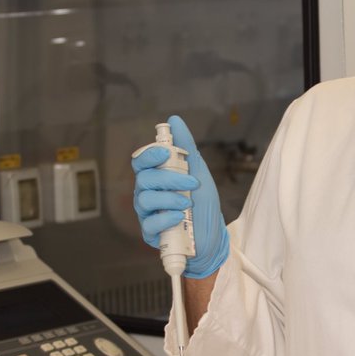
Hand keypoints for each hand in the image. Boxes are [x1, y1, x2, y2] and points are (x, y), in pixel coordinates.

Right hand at [131, 114, 229, 278]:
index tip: (165, 152)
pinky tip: (179, 218)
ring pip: (144, 199)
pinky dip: (166, 218)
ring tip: (187, 204)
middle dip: (169, 178)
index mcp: (155, 177)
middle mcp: (147, 193)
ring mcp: (147, 213)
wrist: (213, 236)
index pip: (141, 161)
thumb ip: (185, 147)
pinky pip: (149, 223)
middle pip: (144, 178)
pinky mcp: (150, 233)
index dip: (149, 154)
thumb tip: (175, 120)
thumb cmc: (203, 203)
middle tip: (192, 183)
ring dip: (169, 198)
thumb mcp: (198, 171)